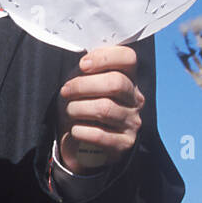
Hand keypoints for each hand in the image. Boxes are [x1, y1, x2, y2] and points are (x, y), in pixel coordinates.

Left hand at [57, 45, 143, 172]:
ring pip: (104, 108)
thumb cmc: (82, 107)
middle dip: (83, 85)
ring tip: (69, 111)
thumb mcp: (83, 85)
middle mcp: (136, 99)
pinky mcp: (125, 143)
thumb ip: (86, 70)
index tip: (82, 65)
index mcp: (128, 78)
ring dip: (77, 108)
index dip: (104, 57)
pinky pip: (100, 134)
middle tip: (65, 91)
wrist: (83, 145)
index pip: (128, 58)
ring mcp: (133, 122)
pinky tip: (74, 130)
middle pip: (115, 83)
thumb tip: (83, 61)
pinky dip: (80, 131)